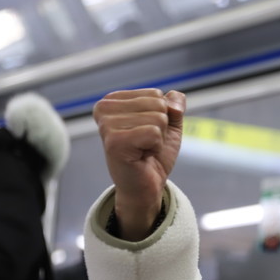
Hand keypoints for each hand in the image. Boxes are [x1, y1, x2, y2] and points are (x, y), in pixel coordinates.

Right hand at [93, 89, 185, 240]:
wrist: (146, 186)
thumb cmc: (153, 155)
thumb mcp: (169, 126)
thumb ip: (173, 106)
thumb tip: (176, 97)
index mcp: (113, 100)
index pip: (156, 94)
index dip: (162, 117)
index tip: (146, 134)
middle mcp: (104, 108)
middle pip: (158, 104)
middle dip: (162, 128)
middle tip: (146, 144)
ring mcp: (107, 125)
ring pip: (158, 118)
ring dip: (158, 139)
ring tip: (143, 149)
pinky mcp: (114, 141)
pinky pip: (154, 133)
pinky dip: (155, 147)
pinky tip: (142, 156)